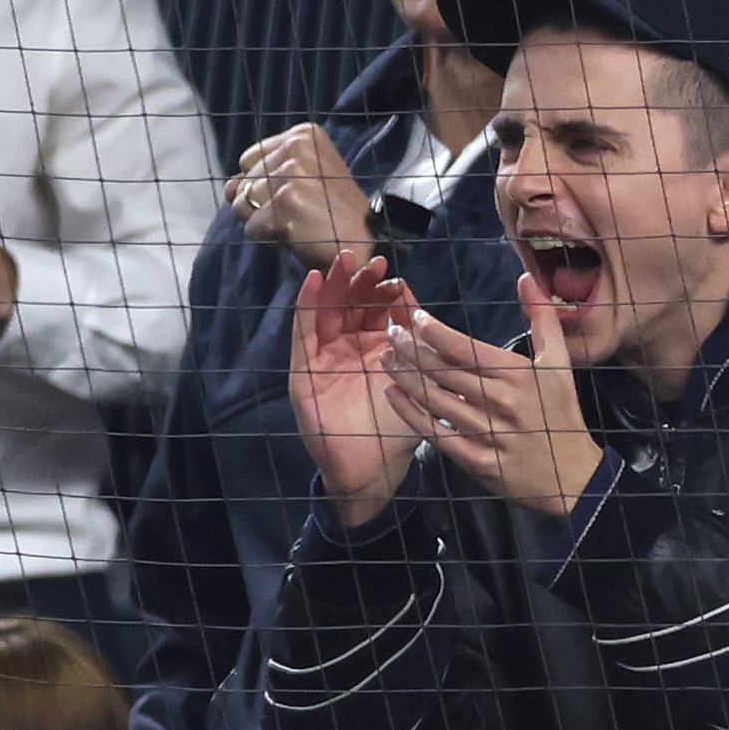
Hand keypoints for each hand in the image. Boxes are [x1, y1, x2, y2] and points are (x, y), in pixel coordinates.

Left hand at [230, 123, 374, 270]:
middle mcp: (297, 146)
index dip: (265, 183)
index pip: (248, 159)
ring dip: (264, 220)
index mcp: (303, 133)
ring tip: (297, 219)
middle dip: (262, 202)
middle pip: (243, 181)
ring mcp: (291, 172)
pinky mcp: (286, 201)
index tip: (300, 191)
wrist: (362, 242)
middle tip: (301, 209)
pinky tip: (297, 233)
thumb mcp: (299, 180)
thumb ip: (259, 176)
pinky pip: (251, 226)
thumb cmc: (330, 212)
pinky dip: (269, 236)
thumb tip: (228, 188)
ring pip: (241, 204)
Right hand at [289, 254, 424, 527]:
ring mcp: (324, 358)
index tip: (393, 274)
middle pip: (350, 304)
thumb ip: (418, 349)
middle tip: (370, 261)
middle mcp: (348, 349)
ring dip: (333, 285)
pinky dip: (307, 306)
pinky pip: (304, 334)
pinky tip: (314, 282)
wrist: (374, 469)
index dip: (382, 290)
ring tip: (341, 260)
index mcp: (375, 348)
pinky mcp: (304, 372)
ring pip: (326, 312)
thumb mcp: (415, 381)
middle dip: (358, 281)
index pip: (375, 310)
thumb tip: (424, 309)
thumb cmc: (397, 429)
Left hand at [378, 277, 607, 520]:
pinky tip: (393, 395)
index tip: (413, 318)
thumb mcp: (559, 362)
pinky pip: (436, 434)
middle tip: (390, 333)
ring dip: (406, 378)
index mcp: (518, 376)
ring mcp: (488, 434)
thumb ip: (542, 317)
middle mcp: (501, 403)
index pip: (466, 349)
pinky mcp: (477, 461)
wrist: (572, 475)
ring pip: (435, 401)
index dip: (435, 332)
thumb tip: (526, 277)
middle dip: (411, 350)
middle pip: (444, 372)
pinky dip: (411, 414)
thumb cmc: (561, 413)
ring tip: (386, 359)